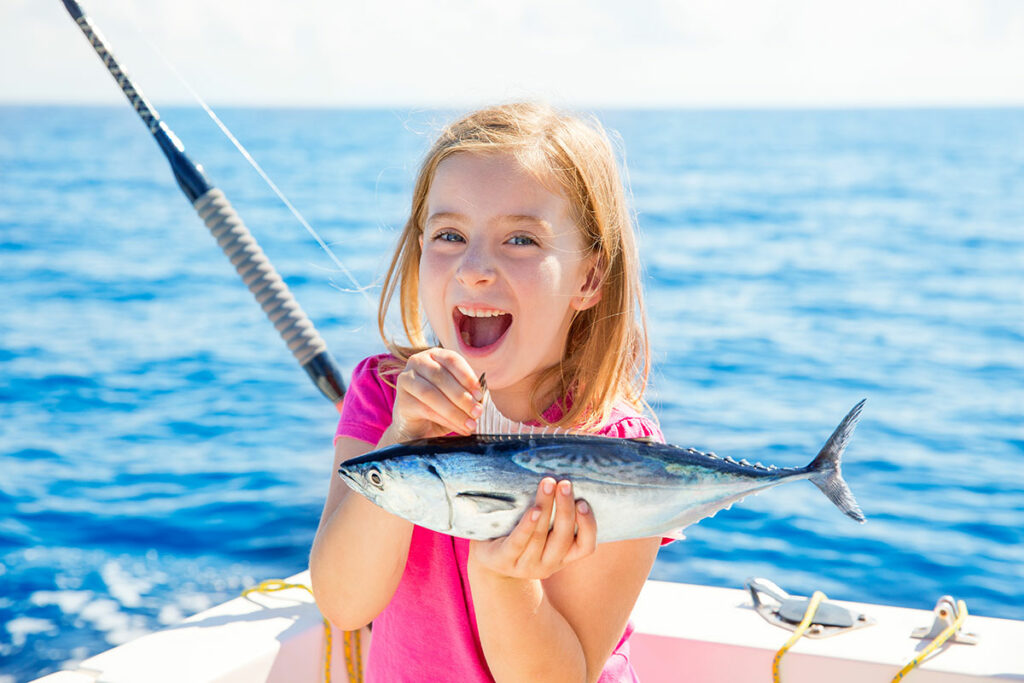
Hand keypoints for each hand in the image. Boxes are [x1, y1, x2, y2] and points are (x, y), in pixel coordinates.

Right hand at [387, 347, 482, 441]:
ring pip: (431, 393)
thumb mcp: (456, 395)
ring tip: (470, 423)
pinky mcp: (402, 401)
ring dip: (454, 410)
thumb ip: (467, 392)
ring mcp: (406, 380)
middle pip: (440, 376)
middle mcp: (417, 362)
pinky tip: (460, 428)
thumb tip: (479, 400)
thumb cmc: (441, 406)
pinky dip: (446, 420)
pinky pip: (425, 409)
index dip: (467, 376)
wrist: (417, 427)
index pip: (452, 359)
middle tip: (477, 412)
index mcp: (435, 355)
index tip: (480, 394)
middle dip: (462, 396)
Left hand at [469, 478, 597, 580]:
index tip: (583, 502)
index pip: (586, 546)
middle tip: (565, 483)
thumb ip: (557, 512)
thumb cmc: (522, 534)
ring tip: (548, 484)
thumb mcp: (544, 530)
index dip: (588, 526)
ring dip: (547, 507)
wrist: (487, 559)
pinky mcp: (504, 560)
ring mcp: (526, 565)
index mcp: (564, 556)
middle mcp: (548, 564)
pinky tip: (534, 509)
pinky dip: (528, 525)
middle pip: (563, 537)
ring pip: (540, 536)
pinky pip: (518, 542)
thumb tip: (567, 470)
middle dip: (565, 508)